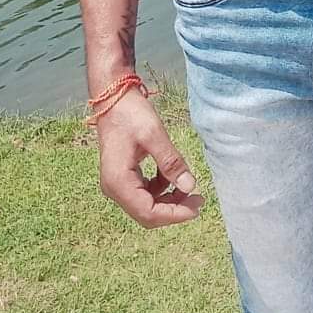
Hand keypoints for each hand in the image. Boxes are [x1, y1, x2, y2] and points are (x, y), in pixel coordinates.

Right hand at [95, 89, 204, 227]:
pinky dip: (161, 187)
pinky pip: (144, 191)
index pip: (148, 213)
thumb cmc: (131, 113)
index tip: (197, 206)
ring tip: (189, 186)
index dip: (174, 214)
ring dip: (168, 199)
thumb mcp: (154, 135)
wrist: (113, 97)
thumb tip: (190, 186)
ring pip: (146, 204)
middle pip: (146, 213)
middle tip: (198, 200)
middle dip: (173, 209)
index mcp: (118, 182)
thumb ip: (171, 162)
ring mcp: (117, 183)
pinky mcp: (123, 176)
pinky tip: (172, 173)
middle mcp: (114, 188)